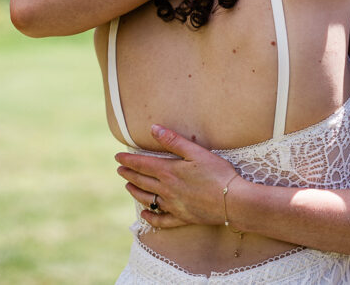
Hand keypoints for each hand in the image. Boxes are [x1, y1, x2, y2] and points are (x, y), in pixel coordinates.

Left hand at [116, 125, 241, 229]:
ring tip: (128, 186)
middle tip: (119, 169)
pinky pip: (161, 220)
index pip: (142, 164)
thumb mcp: (196, 152)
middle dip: (129, 174)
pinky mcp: (182, 218)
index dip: (129, 160)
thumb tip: (153, 129)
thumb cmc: (217, 173)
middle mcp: (167, 190)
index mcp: (169, 172)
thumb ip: (174, 141)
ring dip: (135, 191)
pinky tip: (145, 215)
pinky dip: (151, 217)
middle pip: (142, 181)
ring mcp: (173, 205)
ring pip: (147, 199)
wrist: (232, 201)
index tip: (117, 157)